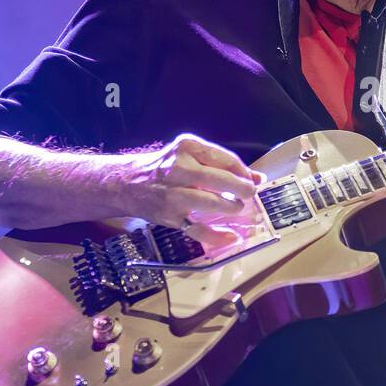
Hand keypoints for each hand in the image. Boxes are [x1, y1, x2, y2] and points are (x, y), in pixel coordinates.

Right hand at [120, 133, 266, 249]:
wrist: (128, 183)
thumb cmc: (165, 167)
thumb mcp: (190, 155)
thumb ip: (222, 163)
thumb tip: (257, 177)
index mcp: (187, 148)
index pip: (225, 159)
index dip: (244, 171)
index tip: (253, 179)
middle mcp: (179, 169)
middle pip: (220, 180)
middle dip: (242, 189)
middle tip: (249, 194)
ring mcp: (173, 194)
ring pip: (210, 203)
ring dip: (230, 207)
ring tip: (236, 207)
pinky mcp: (170, 216)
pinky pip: (197, 229)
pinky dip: (217, 236)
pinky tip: (231, 236)